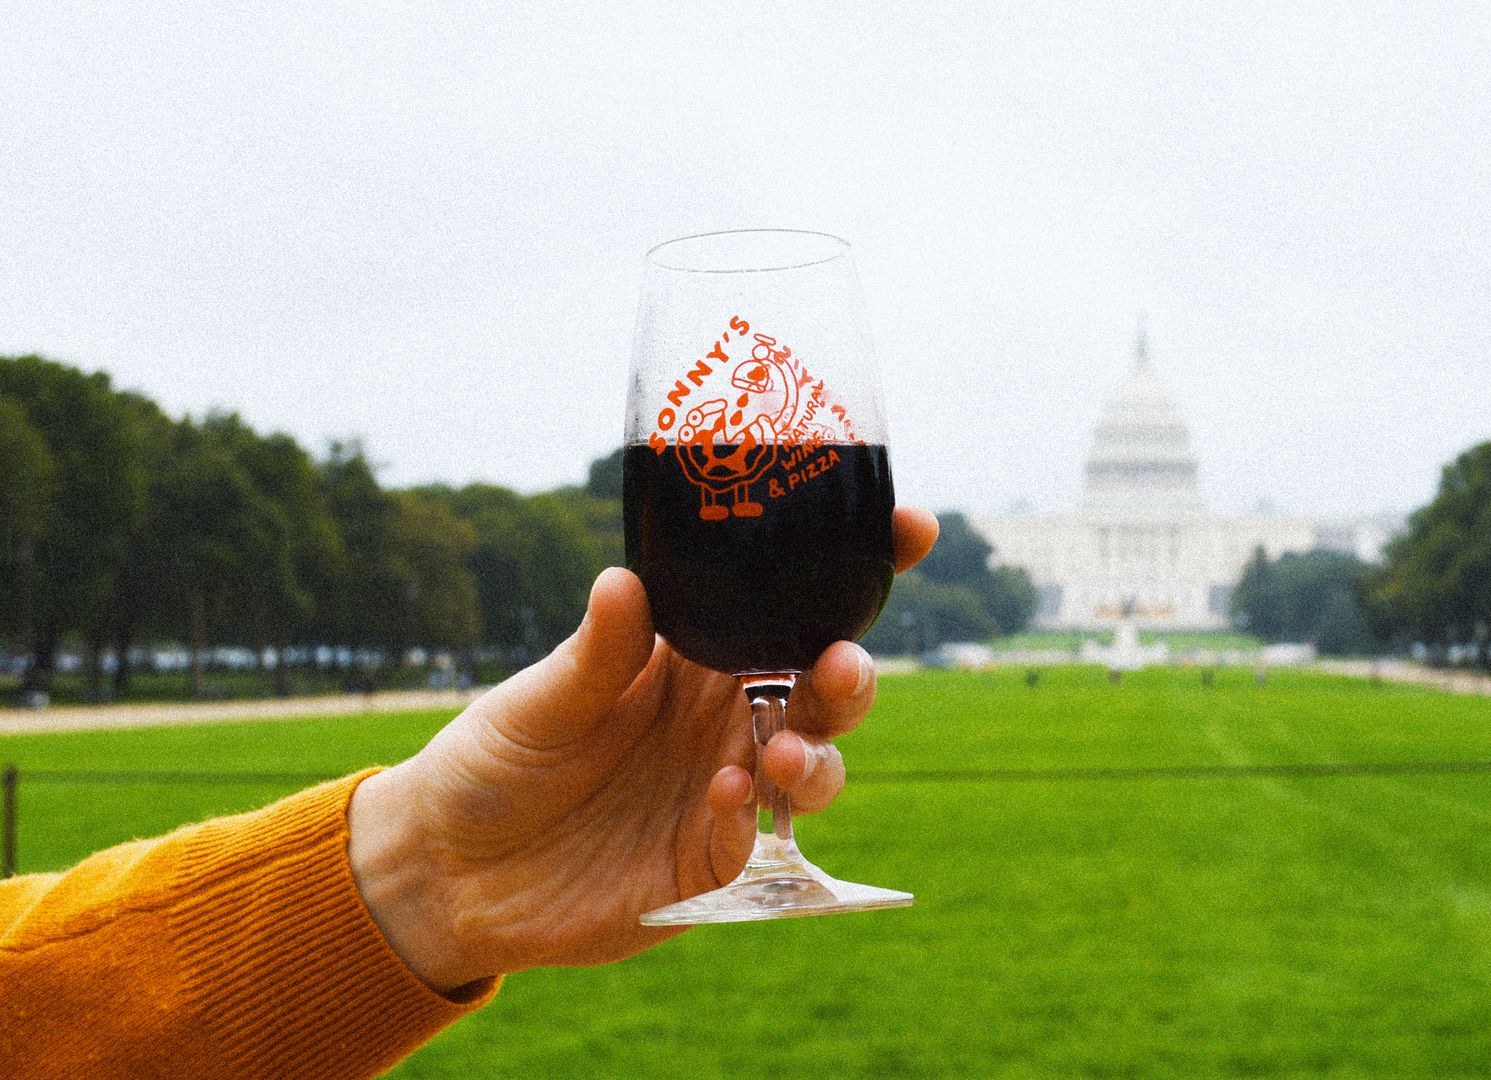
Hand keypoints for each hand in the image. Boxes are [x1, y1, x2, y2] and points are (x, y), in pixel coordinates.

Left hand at [348, 507, 938, 993]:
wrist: (446, 872)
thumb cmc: (492, 763)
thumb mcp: (537, 701)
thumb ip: (596, 655)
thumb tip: (627, 582)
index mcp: (693, 658)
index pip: (788, 604)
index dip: (859, 566)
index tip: (909, 527)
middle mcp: (723, 719)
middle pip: (821, 689)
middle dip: (851, 674)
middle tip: (843, 663)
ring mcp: (724, 790)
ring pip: (812, 766)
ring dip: (817, 756)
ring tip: (780, 755)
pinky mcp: (709, 865)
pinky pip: (756, 838)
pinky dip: (751, 816)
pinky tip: (723, 798)